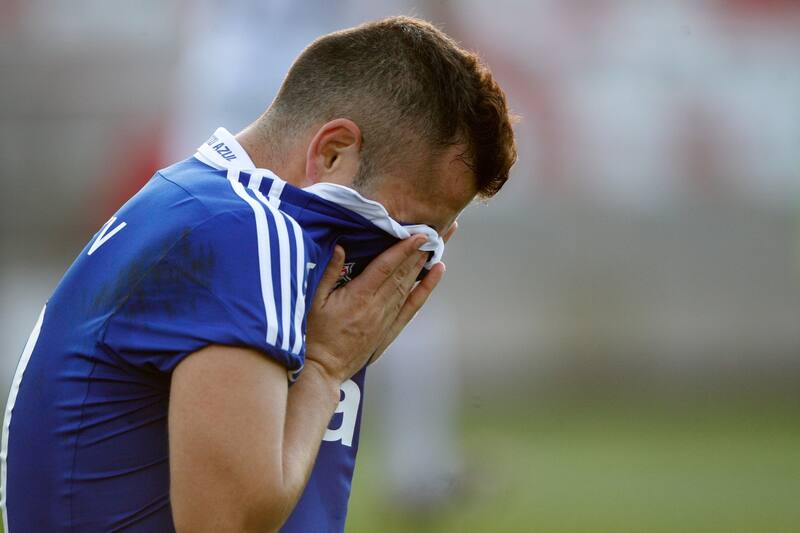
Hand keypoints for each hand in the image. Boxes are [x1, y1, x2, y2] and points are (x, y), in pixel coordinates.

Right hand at [304, 231, 446, 382]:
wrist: (324, 370)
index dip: (403, 248)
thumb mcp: (313, 301)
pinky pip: (412, 306)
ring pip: (410, 286)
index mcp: (359, 297)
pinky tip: (436, 274)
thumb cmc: (314, 335)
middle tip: (437, 230)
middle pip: (403, 273)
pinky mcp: (389, 329)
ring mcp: (386, 319)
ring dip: (424, 264)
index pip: (386, 267)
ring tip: (439, 244)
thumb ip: (328, 273)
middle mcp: (377, 307)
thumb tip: (341, 246)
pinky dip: (426, 289)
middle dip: (420, 250)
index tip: (419, 234)